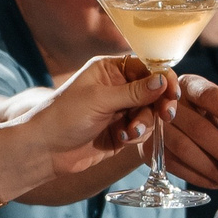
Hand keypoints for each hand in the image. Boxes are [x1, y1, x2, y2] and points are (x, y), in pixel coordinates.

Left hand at [26, 57, 177, 177]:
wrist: (44, 150)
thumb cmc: (64, 116)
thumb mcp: (100, 99)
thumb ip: (135, 92)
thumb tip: (163, 80)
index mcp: (110, 70)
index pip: (147, 67)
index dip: (162, 78)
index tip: (172, 93)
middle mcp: (117, 88)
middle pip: (153, 91)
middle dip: (159, 103)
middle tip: (166, 115)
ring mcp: (119, 111)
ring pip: (149, 113)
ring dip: (145, 122)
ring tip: (130, 132)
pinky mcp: (120, 132)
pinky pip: (142, 130)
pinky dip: (137, 135)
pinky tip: (123, 139)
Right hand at [153, 75, 217, 188]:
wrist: (159, 122)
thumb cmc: (198, 112)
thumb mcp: (214, 105)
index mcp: (190, 85)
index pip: (210, 95)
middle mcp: (169, 101)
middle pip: (198, 127)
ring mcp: (155, 125)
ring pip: (183, 148)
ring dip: (211, 167)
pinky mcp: (149, 147)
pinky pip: (174, 164)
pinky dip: (197, 176)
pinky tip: (215, 181)